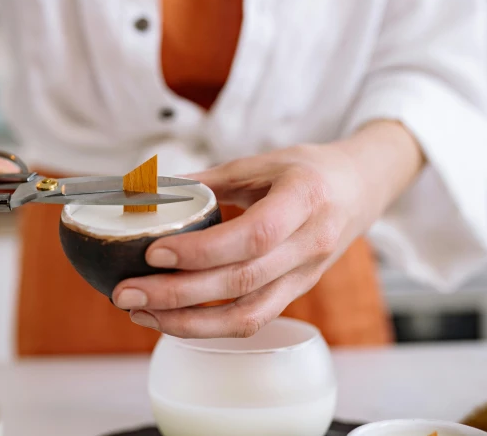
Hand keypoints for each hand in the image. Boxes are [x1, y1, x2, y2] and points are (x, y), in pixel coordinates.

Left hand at [112, 121, 423, 337]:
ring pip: (247, 316)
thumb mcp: (262, 162)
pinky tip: (170, 319)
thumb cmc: (309, 170)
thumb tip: (149, 191)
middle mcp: (309, 244)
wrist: (360, 189)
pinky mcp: (296, 293)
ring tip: (139, 314)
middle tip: (126, 293)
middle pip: (242, 283)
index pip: (253, 236)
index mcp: (304, 199)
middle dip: (178, 294)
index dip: (202, 251)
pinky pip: (252, 320)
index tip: (153, 253)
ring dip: (187, 322)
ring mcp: (305, 275)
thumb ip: (209, 179)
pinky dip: (207, 325)